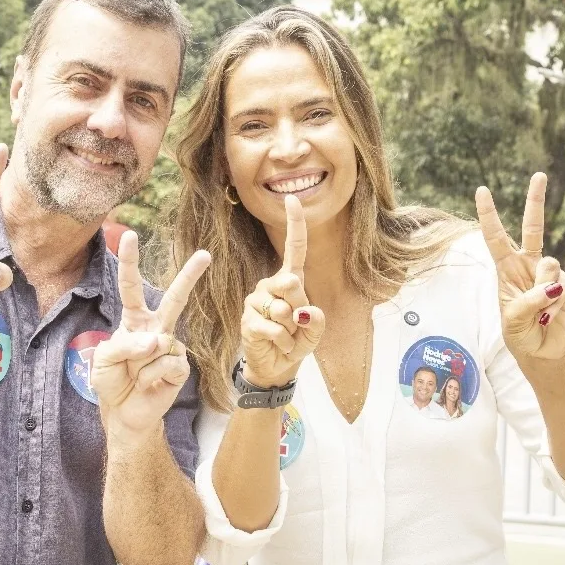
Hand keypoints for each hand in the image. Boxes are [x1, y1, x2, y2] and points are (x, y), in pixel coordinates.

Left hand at [90, 231, 210, 445]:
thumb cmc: (112, 382)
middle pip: (175, 298)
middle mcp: (156, 329)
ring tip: (135, 376)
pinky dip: (151, 376)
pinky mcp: (181, 367)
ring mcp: (171, 347)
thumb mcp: (103, 360)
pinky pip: (167, 363)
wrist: (124, 413)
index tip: (128, 236)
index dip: (129, 262)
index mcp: (134, 321)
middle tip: (205, 254)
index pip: (131, 288)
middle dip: (190, 276)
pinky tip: (150, 385)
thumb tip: (156, 342)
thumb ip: (123, 344)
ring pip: (160, 343)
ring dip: (140, 364)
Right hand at [241, 195, 324, 387]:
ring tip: (287, 337)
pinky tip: (280, 345)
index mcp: (289, 280)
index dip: (294, 224)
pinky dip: (285, 342)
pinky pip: (274, 328)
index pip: (294, 248)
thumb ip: (317, 320)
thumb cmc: (296, 341)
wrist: (276, 366)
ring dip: (293, 331)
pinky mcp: (248, 320)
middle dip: (300, 308)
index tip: (292, 198)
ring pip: (282, 310)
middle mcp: (270, 285)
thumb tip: (304, 311)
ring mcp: (256, 301)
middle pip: (291, 283)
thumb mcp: (315, 332)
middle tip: (297, 325)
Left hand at [476, 173, 564, 359]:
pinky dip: (557, 303)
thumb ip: (527, 301)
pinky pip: (563, 286)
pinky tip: (551, 314)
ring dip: (543, 293)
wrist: (540, 351)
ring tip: (538, 313)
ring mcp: (549, 273)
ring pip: (549, 266)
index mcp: (506, 268)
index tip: (482, 190)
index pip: (495, 237)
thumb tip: (551, 284)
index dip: (489, 215)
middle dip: (536, 200)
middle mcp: (528, 265)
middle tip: (539, 174)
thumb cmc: (519, 333)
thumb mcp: (511, 319)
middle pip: (533, 227)